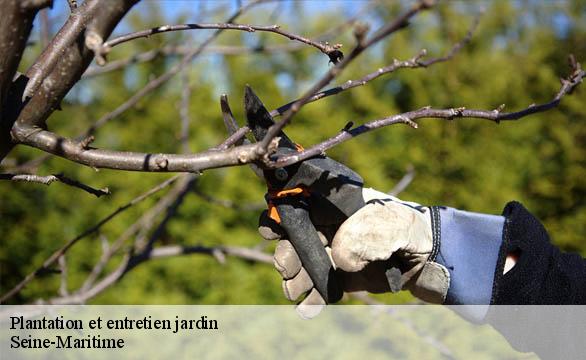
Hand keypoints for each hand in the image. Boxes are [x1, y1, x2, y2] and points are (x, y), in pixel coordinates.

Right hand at [258, 188, 449, 316]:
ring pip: (300, 264)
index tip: (272, 230)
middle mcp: (329, 226)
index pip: (298, 203)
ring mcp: (333, 251)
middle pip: (293, 237)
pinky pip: (317, 287)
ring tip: (298, 292)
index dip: (279, 214)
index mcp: (336, 204)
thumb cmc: (413, 231)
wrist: (432, 259)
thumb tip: (340, 259)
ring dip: (294, 280)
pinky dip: (310, 299)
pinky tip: (308, 310)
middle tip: (288, 270)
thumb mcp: (393, 225)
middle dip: (286, 254)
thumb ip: (364, 236)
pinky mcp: (340, 276)